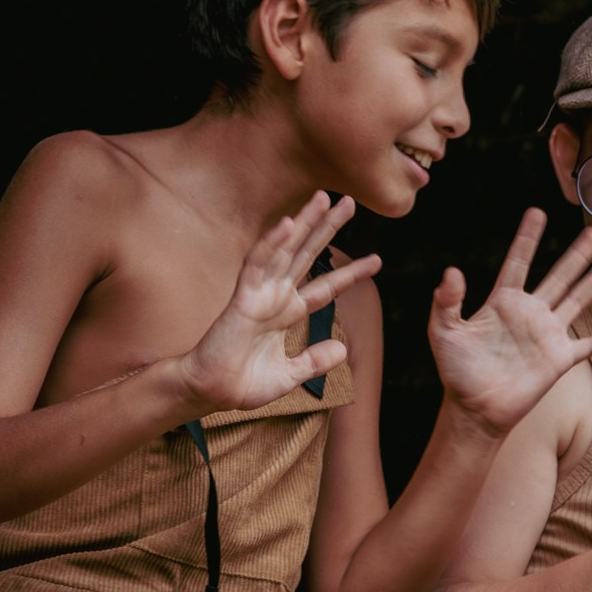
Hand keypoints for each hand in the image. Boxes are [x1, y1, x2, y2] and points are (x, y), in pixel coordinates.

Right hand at [180, 192, 380, 414]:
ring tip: (324, 197)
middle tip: (350, 202)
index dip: (350, 274)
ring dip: (303, 222)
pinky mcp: (242, 298)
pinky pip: (258, 264)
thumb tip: (343, 349)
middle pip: (307, 255)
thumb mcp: (292, 374)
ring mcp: (259, 294)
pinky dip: (272, 243)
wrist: (213, 393)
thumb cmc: (244, 383)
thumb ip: (316, 360)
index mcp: (287, 313)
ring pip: (285, 249)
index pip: (325, 287)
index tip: (377, 260)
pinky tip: (289, 223)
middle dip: (328, 229)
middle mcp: (275, 297)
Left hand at [430, 211, 591, 434]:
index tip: (538, 212)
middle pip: (559, 276)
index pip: (518, 263)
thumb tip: (452, 271)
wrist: (476, 409)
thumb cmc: (457, 372)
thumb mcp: (444, 332)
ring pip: (577, 301)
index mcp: (503, 302)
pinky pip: (588, 344)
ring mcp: (548, 335)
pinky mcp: (560, 360)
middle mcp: (530, 313)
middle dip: (578, 254)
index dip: (527, 239)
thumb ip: (447, 302)